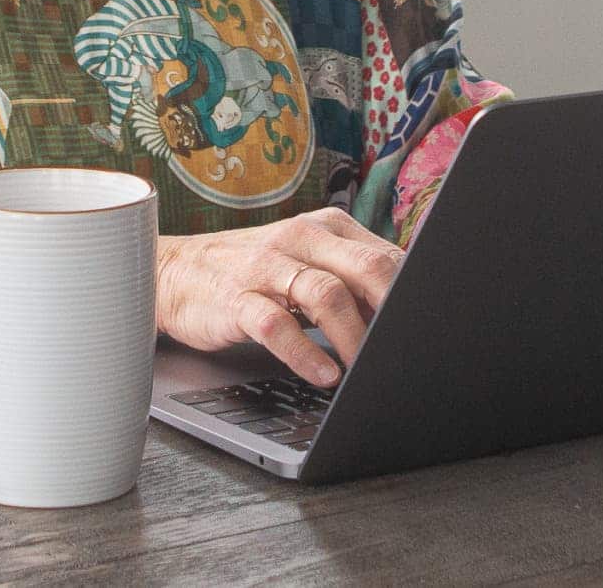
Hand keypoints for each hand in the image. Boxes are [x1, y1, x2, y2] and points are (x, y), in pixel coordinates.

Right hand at [155, 208, 404, 386]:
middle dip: (393, 309)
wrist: (176, 273)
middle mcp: (300, 239)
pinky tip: (323, 373)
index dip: (410, 294)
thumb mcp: (306, 264)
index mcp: (325, 229)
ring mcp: (267, 267)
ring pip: (325, 295)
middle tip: (408, 345)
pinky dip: (303, 352)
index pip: (384, 256)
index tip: (426, 327)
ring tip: (367, 368)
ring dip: (353, 336)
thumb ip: (350, 280)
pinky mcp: (236, 298)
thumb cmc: (253, 273)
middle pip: (364, 268)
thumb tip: (404, 314)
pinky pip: (275, 324)